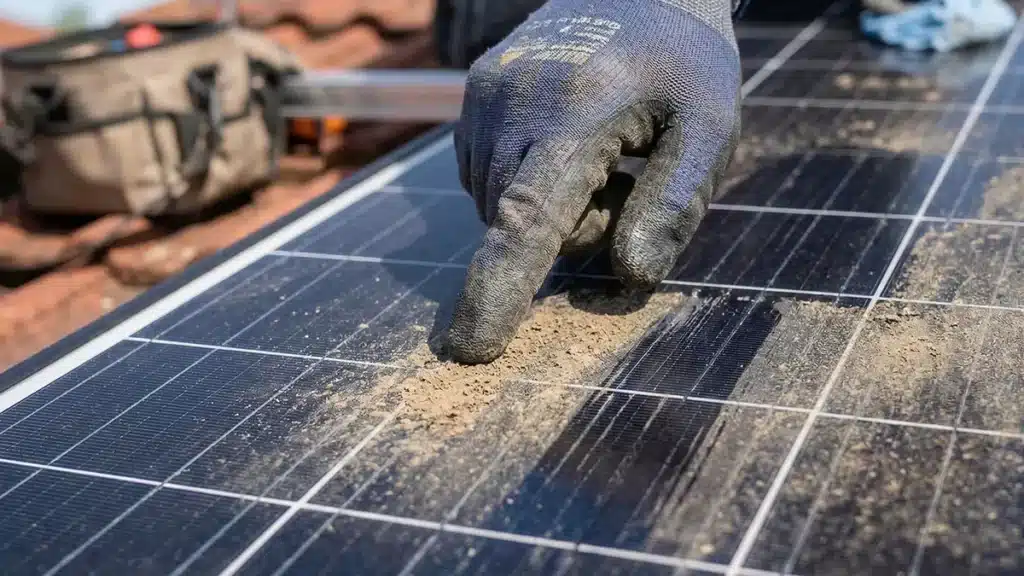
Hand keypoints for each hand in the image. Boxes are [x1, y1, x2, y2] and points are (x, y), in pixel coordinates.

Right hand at [447, 0, 742, 363]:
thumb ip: (675, 203)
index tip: (469, 348)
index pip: (529, 219)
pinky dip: (526, 182)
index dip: (500, 290)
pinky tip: (565, 143)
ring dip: (550, 206)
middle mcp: (512, 103)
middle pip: (523, 225)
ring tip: (597, 152)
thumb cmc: (685, 62)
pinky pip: (487, 176)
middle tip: (624, 177)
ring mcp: (483, 94)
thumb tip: (631, 277)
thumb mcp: (710, 126)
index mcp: (575, 113)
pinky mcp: (472, 92)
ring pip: (502, 206)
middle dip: (576, 227)